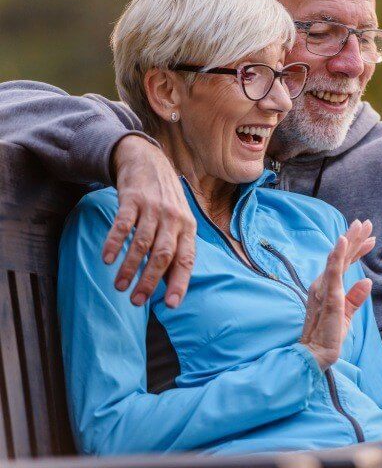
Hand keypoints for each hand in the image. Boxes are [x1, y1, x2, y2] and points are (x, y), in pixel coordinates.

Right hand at [103, 135, 196, 308]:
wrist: (149, 162)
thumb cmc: (166, 202)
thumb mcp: (179, 223)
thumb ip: (176, 251)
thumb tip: (172, 287)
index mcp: (188, 228)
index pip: (186, 259)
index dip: (180, 282)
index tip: (171, 305)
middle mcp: (174, 218)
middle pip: (163, 254)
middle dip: (150, 280)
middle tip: (136, 301)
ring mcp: (153, 208)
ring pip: (143, 242)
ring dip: (130, 267)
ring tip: (120, 286)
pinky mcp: (133, 199)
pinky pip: (123, 224)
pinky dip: (115, 243)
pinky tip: (107, 259)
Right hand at [301, 220, 375, 369]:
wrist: (317, 352)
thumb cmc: (329, 334)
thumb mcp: (347, 313)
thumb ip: (356, 297)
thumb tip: (367, 281)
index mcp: (329, 286)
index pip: (345, 263)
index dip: (357, 249)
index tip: (371, 238)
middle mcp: (324, 283)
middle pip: (341, 256)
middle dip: (354, 238)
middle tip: (366, 223)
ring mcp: (324, 287)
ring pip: (338, 258)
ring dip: (348, 240)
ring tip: (359, 226)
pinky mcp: (328, 295)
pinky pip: (333, 272)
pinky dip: (337, 255)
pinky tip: (342, 241)